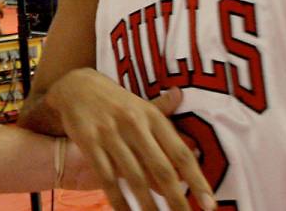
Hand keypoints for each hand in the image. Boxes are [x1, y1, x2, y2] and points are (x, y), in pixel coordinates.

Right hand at [47, 69, 214, 210]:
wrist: (75, 86)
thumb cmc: (117, 102)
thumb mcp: (144, 106)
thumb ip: (170, 134)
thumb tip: (195, 145)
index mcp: (153, 116)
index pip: (181, 153)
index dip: (197, 180)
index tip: (210, 203)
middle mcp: (135, 124)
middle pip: (161, 169)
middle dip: (176, 200)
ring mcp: (111, 133)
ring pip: (134, 177)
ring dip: (148, 206)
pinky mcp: (89, 142)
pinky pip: (107, 178)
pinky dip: (118, 200)